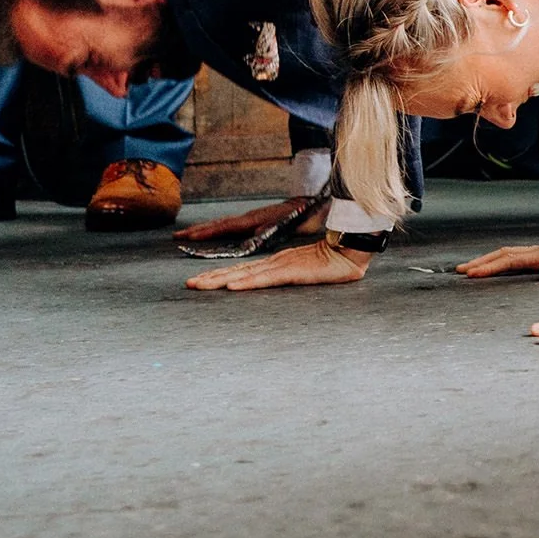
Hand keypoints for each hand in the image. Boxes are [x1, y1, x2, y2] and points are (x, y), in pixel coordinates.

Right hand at [172, 197, 328, 245]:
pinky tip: (219, 231)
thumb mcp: (285, 226)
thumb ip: (266, 233)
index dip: (206, 232)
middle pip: (219, 223)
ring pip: (225, 222)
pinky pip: (233, 223)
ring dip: (207, 228)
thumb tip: (250, 238)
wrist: (315, 201)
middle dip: (198, 230)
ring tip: (191, 233)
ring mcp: (253, 217)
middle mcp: (250, 217)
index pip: (224, 227)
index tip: (187, 237)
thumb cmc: (302, 216)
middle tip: (178, 235)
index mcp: (253, 220)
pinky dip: (220, 227)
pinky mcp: (259, 218)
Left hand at [184, 237, 372, 291]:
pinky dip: (247, 283)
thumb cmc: (333, 262)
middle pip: (236, 271)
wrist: (351, 250)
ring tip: (199, 286)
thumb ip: (291, 274)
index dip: (219, 276)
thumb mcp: (306, 271)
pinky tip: (232, 287)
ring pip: (244, 275)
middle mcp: (273, 263)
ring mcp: (281, 266)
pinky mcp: (291, 271)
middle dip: (210, 278)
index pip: (242, 271)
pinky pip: (265, 279)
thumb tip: (278, 279)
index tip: (199, 281)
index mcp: (276, 264)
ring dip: (219, 281)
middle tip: (188, 285)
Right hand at [455, 222, 538, 280]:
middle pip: (505, 255)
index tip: (471, 273)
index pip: (512, 261)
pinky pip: (520, 258)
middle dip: (482, 262)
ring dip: (490, 260)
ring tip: (472, 268)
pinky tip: (502, 266)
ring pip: (510, 254)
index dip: (490, 267)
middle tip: (460, 270)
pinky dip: (504, 261)